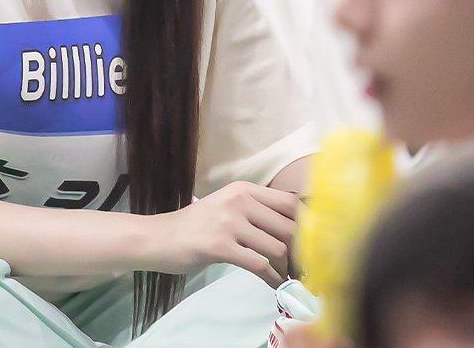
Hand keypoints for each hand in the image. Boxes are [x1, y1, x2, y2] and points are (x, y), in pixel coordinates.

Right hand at [154, 182, 299, 287]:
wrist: (162, 237)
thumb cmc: (198, 225)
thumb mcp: (228, 207)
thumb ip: (257, 211)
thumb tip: (297, 229)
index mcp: (243, 189)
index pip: (289, 201)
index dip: (307, 224)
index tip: (311, 242)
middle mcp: (238, 200)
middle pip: (289, 227)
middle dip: (300, 252)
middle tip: (300, 267)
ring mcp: (228, 222)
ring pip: (277, 248)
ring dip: (285, 268)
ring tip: (283, 276)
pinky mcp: (220, 246)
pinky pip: (259, 265)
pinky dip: (272, 280)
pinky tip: (273, 285)